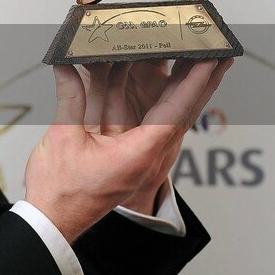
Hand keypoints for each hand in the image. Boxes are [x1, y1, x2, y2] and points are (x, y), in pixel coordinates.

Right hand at [24, 57, 233, 242]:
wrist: (54, 221)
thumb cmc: (61, 190)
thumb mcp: (64, 138)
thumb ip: (71, 99)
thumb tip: (67, 67)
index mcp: (138, 154)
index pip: (175, 112)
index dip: (192, 83)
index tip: (209, 59)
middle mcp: (148, 157)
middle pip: (183, 113)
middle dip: (202, 82)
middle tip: (220, 53)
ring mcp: (142, 158)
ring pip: (171, 117)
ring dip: (185, 89)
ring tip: (200, 61)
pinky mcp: (132, 157)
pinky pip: (153, 123)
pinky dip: (159, 100)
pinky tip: (161, 83)